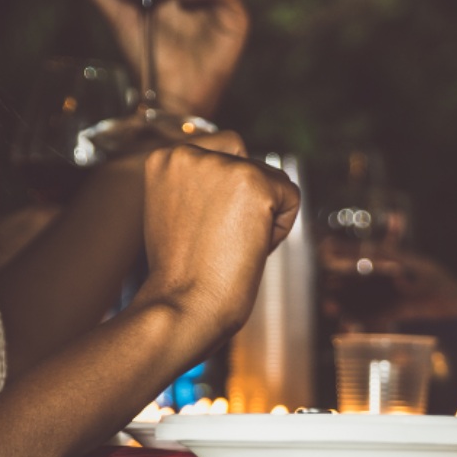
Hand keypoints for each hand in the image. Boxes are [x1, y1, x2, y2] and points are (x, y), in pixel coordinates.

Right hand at [135, 133, 300, 343]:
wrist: (184, 303)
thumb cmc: (182, 269)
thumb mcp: (177, 209)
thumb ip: (200, 182)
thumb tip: (236, 172)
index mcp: (166, 157)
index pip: (225, 152)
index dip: (226, 195)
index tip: (207, 228)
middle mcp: (189, 153)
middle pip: (250, 163)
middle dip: (247, 203)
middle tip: (219, 240)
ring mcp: (222, 165)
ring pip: (273, 180)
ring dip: (264, 215)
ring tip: (231, 244)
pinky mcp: (254, 182)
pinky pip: (291, 196)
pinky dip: (281, 227)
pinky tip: (250, 246)